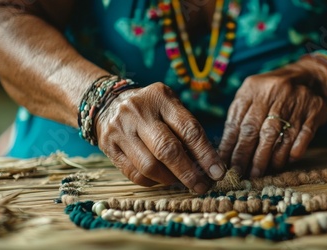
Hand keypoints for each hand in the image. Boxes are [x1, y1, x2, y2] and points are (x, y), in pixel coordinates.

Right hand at [95, 82, 225, 193]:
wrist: (109, 102)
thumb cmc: (152, 109)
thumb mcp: (170, 107)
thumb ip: (187, 130)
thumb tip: (208, 165)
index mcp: (161, 98)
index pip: (189, 129)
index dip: (206, 154)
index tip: (218, 172)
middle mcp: (139, 112)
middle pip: (168, 150)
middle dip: (189, 173)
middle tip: (202, 186)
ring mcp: (121, 129)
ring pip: (150, 166)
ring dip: (170, 179)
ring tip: (181, 181)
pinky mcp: (108, 146)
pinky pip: (134, 173)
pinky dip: (152, 181)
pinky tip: (161, 179)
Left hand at [218, 60, 326, 177]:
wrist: (309, 78)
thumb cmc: (272, 94)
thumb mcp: (252, 97)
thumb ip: (238, 117)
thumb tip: (225, 151)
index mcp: (253, 88)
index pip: (237, 122)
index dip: (230, 146)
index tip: (225, 165)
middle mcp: (273, 92)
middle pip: (254, 129)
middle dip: (245, 156)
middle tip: (239, 174)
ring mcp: (295, 100)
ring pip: (277, 134)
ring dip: (267, 158)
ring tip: (259, 172)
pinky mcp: (315, 110)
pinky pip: (302, 135)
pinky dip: (292, 151)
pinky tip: (285, 162)